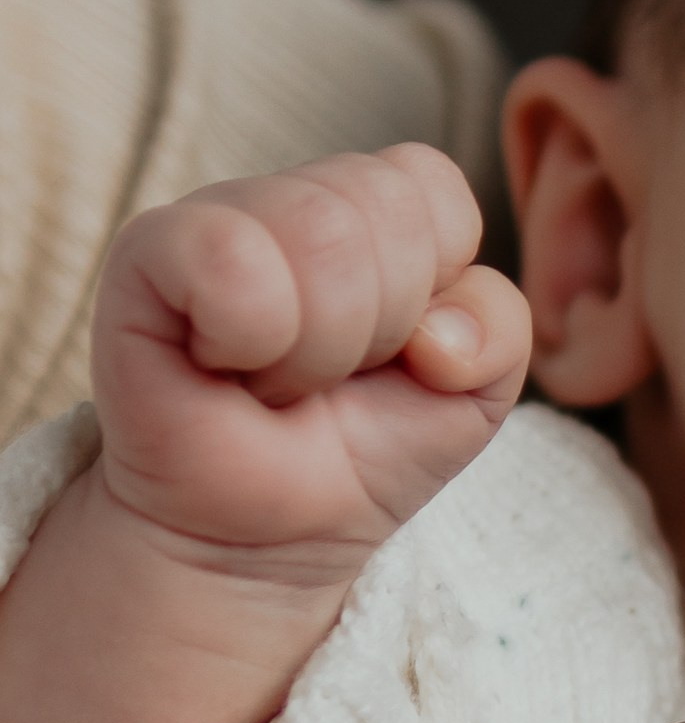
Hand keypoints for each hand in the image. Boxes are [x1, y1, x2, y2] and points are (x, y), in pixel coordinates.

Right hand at [91, 142, 529, 575]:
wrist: (268, 537)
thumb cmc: (361, 449)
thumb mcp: (473, 395)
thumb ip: (501, 331)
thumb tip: (436, 334)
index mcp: (370, 208)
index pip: (432, 185)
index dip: (433, 289)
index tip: (392, 353)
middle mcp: (291, 197)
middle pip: (385, 205)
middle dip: (380, 326)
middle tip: (327, 378)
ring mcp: (215, 214)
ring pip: (320, 229)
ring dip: (319, 347)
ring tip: (278, 382)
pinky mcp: (145, 251)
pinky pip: (228, 254)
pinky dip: (250, 335)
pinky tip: (223, 366)